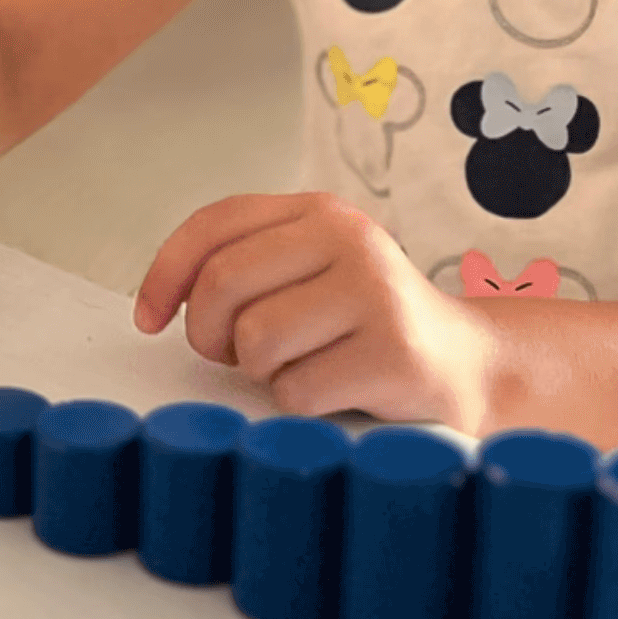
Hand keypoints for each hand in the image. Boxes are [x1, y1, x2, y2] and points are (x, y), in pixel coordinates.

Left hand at [133, 193, 504, 431]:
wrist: (469, 365)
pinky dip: (300, 405)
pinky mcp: (393, 353)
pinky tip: (335, 391)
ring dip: (263, 372)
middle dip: (208, 335)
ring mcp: (376, 294)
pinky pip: (295, 390)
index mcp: (320, 213)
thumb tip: (159, 302)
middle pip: (222, 284)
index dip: (166, 272)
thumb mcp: (312, 273)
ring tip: (301, 366)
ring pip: (255, 341)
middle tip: (233, 356)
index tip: (148, 317)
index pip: (215, 224)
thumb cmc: (368, 325)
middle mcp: (350, 240)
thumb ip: (247, 267)